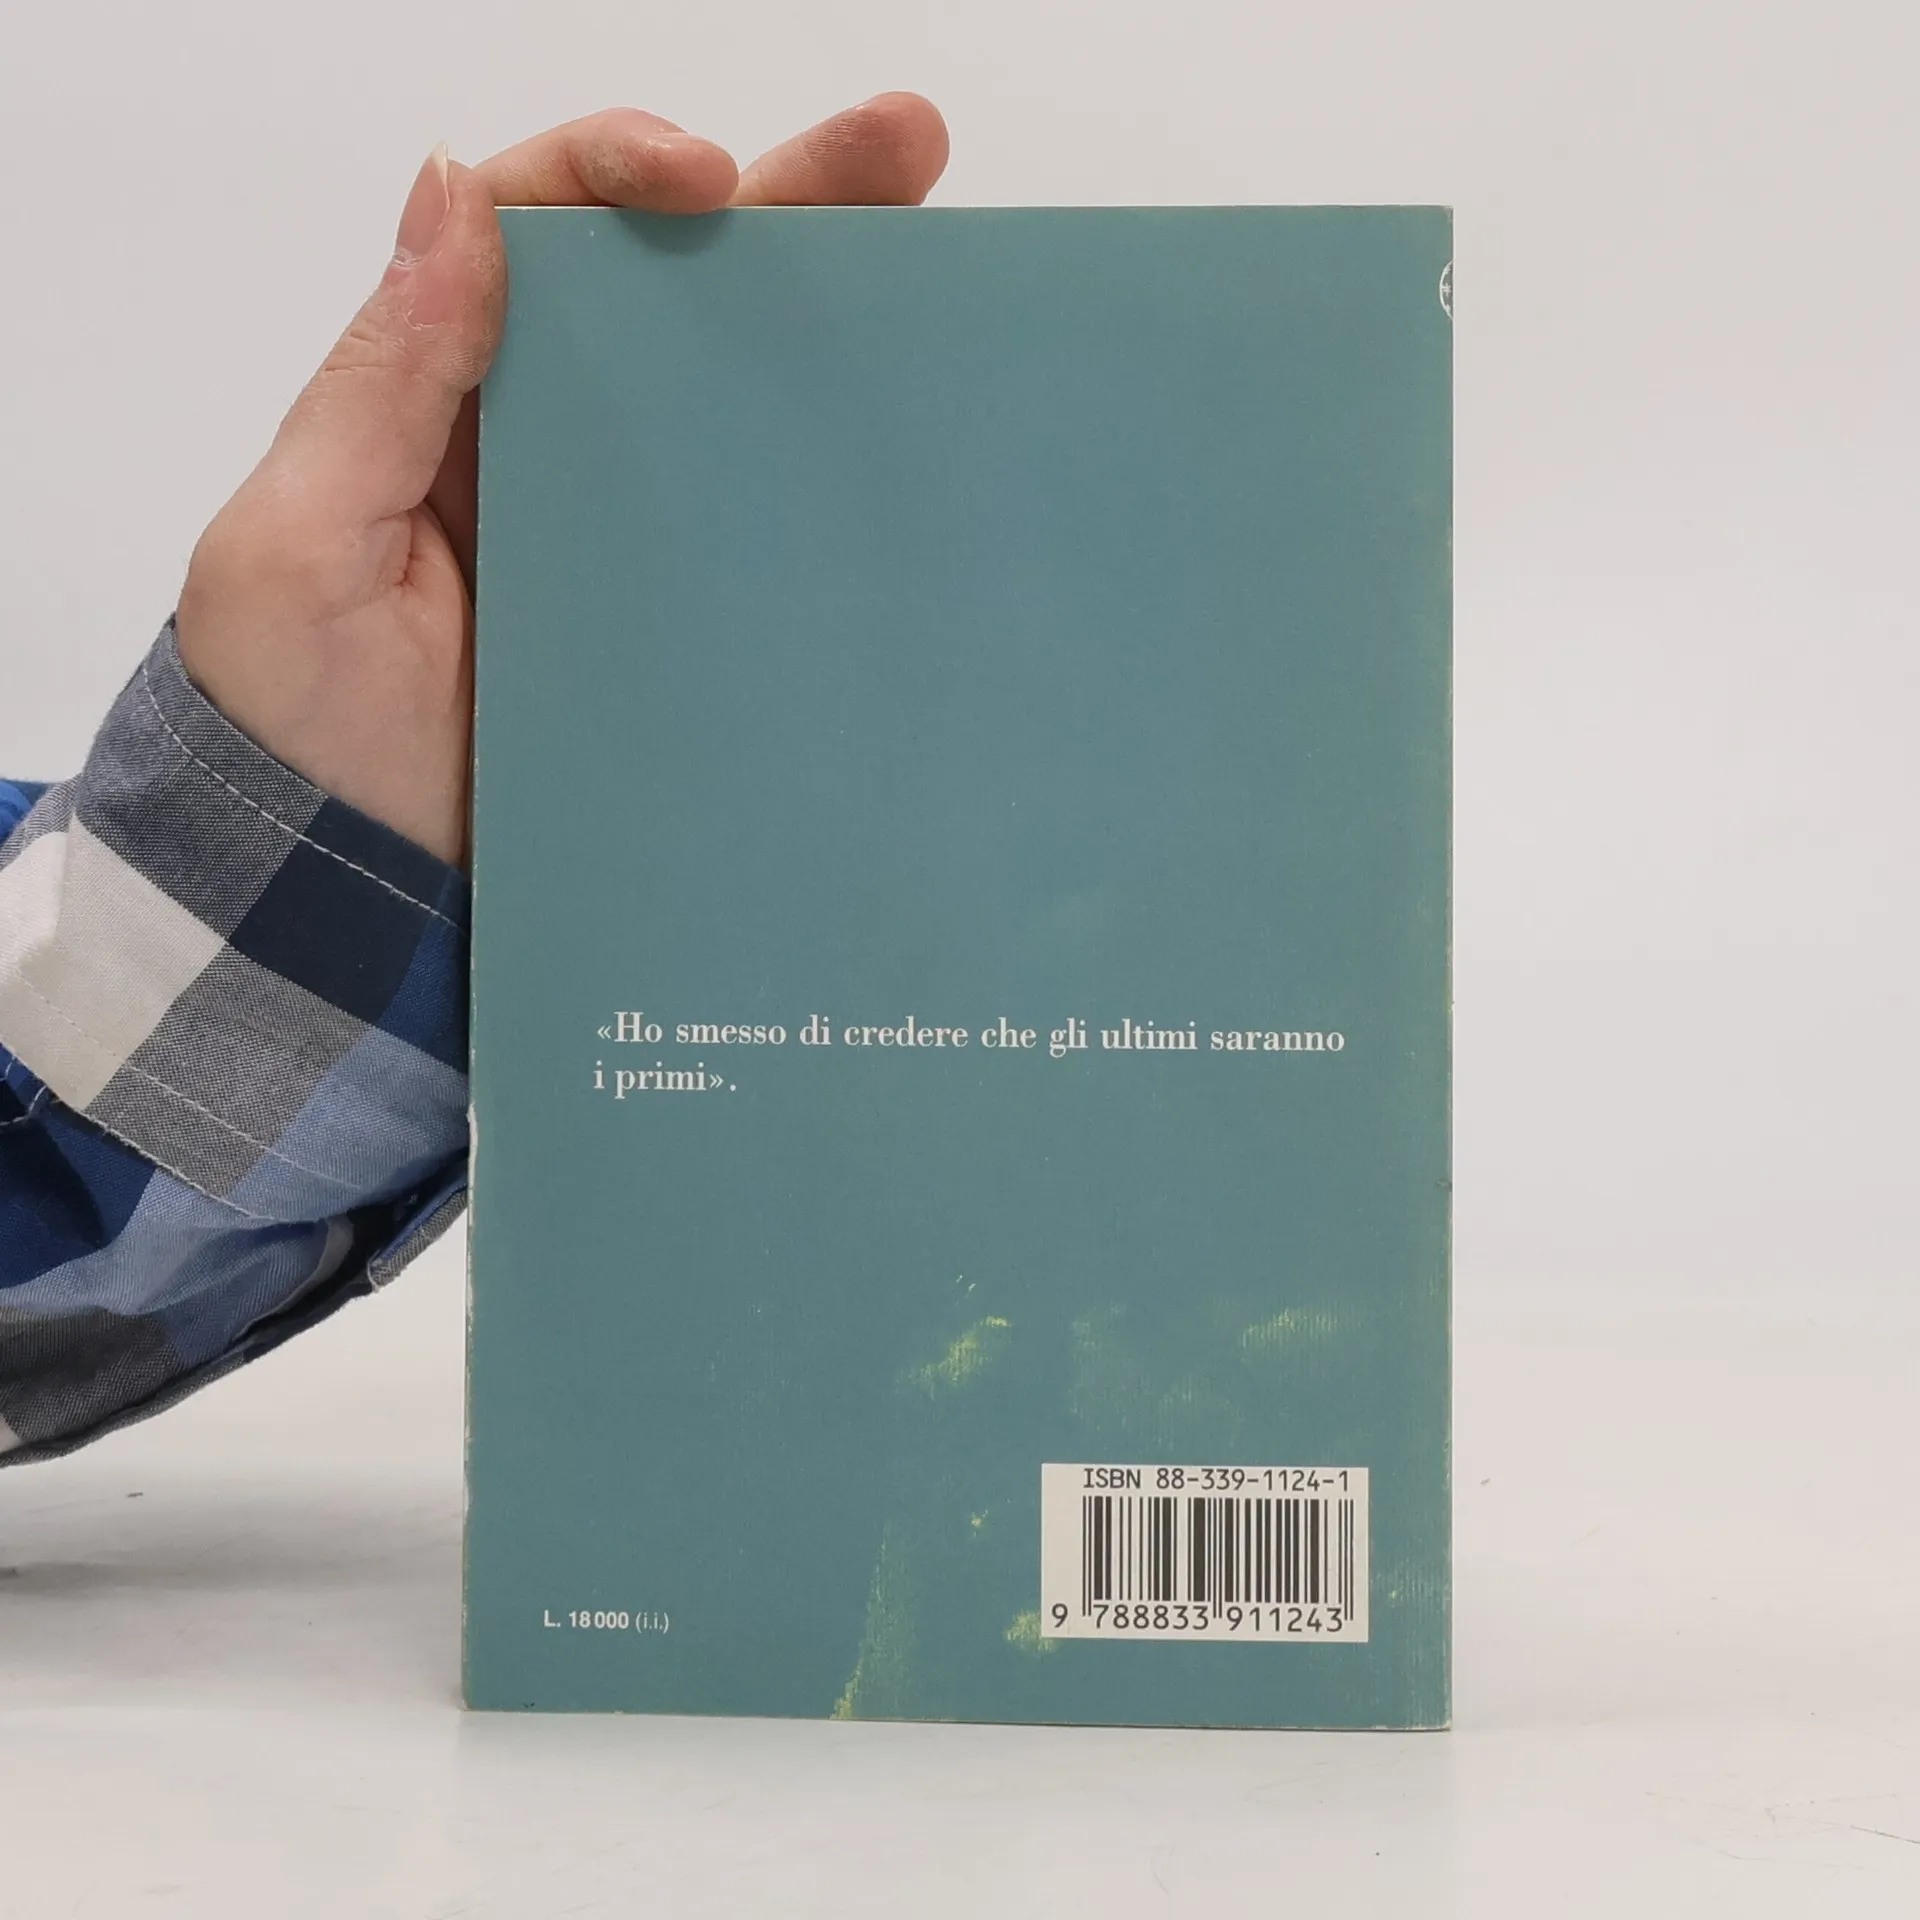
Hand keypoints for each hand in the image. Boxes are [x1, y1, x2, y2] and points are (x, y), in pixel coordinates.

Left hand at [174, 97, 949, 865]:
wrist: (359, 899)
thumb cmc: (298, 730)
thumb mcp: (297, 551)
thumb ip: (377, 387)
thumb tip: (455, 193)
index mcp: (438, 396)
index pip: (529, 225)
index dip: (615, 169)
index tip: (709, 179)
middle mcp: (540, 438)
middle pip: (661, 283)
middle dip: (782, 200)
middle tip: (903, 148)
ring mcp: (621, 531)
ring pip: (728, 391)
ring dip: (830, 316)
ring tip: (945, 261)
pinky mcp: (676, 621)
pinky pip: (758, 527)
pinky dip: (832, 480)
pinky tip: (914, 447)